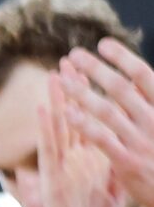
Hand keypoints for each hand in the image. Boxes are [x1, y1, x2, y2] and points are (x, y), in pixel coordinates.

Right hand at [41, 69, 120, 206]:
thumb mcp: (111, 197)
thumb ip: (111, 174)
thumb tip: (120, 156)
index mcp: (87, 167)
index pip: (88, 126)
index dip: (89, 102)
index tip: (91, 77)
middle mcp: (70, 165)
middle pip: (71, 121)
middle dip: (71, 93)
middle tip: (69, 63)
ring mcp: (59, 172)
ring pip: (57, 130)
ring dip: (55, 102)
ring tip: (53, 76)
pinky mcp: (53, 183)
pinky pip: (49, 152)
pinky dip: (46, 131)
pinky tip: (41, 110)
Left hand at [60, 41, 153, 206]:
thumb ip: (152, 106)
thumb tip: (141, 85)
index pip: (145, 76)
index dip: (124, 58)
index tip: (104, 43)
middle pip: (121, 88)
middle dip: (96, 69)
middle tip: (73, 54)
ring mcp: (142, 141)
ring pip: (107, 110)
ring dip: (82, 92)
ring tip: (61, 79)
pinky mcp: (128, 162)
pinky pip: (102, 139)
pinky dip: (84, 124)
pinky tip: (66, 112)